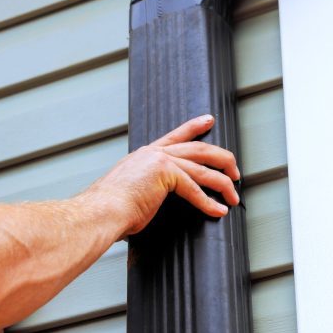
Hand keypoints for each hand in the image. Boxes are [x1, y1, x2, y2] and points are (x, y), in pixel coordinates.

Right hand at [80, 115, 239, 236]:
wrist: (96, 213)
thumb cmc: (109, 210)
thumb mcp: (130, 192)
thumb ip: (145, 189)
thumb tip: (147, 202)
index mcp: (146, 155)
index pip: (176, 136)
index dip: (194, 126)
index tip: (209, 120)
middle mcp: (154, 153)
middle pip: (198, 148)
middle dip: (221, 158)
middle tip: (235, 169)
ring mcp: (160, 161)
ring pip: (202, 167)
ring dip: (222, 183)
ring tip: (233, 196)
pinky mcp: (165, 174)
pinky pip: (194, 189)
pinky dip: (208, 203)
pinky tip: (218, 210)